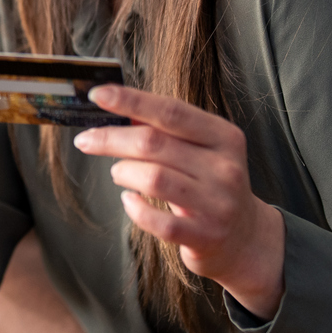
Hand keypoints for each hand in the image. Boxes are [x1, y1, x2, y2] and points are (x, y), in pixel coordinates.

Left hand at [80, 85, 285, 319]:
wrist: (245, 238)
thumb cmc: (210, 185)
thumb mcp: (202, 151)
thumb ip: (167, 132)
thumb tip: (117, 110)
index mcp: (224, 136)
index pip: (171, 111)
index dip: (130, 100)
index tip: (97, 94)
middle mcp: (224, 167)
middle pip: (153, 143)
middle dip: (110, 139)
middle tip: (86, 140)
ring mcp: (217, 203)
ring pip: (153, 178)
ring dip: (123, 172)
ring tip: (118, 173)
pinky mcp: (204, 236)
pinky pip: (156, 220)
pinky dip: (134, 207)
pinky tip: (130, 201)